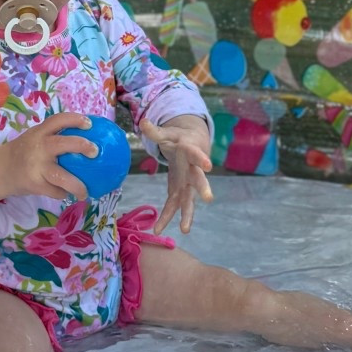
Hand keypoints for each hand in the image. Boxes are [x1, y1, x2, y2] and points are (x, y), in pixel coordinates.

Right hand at [3, 112, 94, 201]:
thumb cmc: (23, 152)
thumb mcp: (34, 137)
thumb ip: (53, 137)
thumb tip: (86, 139)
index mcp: (39, 132)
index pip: (58, 120)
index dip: (75, 120)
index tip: (90, 124)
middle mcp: (39, 147)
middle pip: (63, 144)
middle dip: (82, 146)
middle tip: (95, 152)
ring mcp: (37, 167)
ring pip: (61, 176)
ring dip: (77, 185)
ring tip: (85, 192)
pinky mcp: (35, 184)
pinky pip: (55, 191)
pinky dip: (62, 193)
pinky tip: (66, 193)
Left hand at [143, 117, 212, 234]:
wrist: (191, 146)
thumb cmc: (178, 139)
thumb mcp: (167, 133)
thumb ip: (155, 131)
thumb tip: (143, 122)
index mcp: (190, 153)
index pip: (196, 155)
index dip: (201, 159)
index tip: (208, 165)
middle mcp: (192, 171)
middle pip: (198, 179)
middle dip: (203, 188)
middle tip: (209, 198)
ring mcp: (187, 184)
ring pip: (189, 200)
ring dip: (187, 214)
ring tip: (185, 229)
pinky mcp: (180, 193)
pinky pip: (173, 207)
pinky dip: (166, 218)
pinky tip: (158, 230)